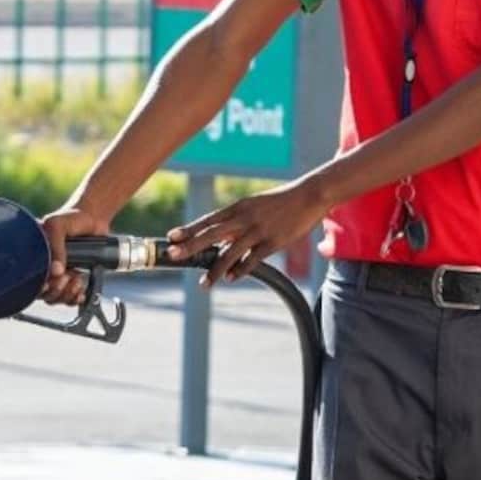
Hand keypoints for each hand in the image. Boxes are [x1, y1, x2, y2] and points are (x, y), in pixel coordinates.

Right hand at [39, 206, 110, 304]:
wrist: (94, 218)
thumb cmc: (72, 218)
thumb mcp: (58, 225)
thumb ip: (55, 245)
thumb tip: (56, 272)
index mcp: (34, 256)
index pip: (29, 281)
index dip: (38, 287)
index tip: (48, 283)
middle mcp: (44, 267)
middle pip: (43, 294)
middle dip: (56, 290)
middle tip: (66, 277)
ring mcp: (58, 274)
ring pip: (56, 298)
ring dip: (67, 294)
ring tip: (77, 280)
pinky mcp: (72, 278)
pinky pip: (70, 298)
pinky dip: (75, 298)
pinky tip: (81, 292)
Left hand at [167, 177, 328, 285]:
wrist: (309, 196)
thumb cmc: (280, 202)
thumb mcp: (254, 206)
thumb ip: (237, 221)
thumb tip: (220, 239)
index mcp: (238, 207)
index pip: (208, 219)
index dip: (189, 229)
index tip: (172, 237)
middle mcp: (245, 218)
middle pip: (212, 233)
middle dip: (191, 246)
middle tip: (174, 255)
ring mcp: (259, 230)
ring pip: (231, 252)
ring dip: (215, 269)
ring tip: (204, 283)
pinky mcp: (274, 242)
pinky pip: (253, 260)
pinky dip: (241, 270)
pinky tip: (232, 278)